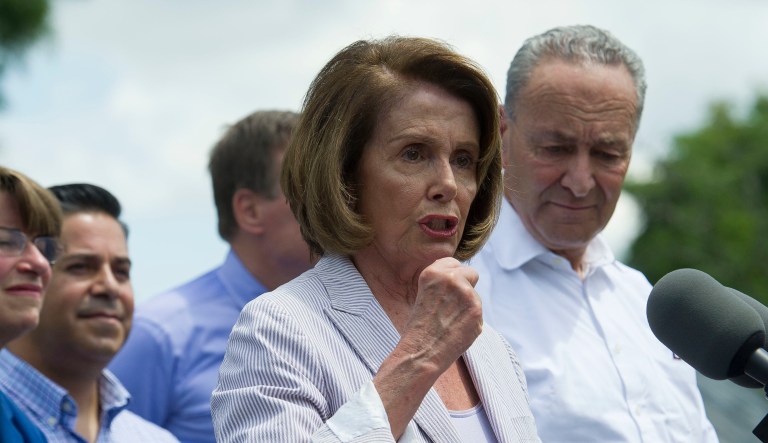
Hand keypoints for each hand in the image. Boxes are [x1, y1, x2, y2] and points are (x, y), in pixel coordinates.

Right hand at [400, 257, 482, 372]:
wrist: (421, 352)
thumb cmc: (419, 327)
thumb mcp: (424, 293)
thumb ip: (443, 283)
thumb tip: (464, 278)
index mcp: (433, 272)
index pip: (454, 262)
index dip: (452, 277)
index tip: (446, 290)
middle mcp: (451, 278)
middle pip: (471, 273)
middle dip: (466, 286)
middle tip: (452, 306)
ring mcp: (466, 293)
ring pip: (475, 296)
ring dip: (468, 307)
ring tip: (450, 322)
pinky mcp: (477, 310)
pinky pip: (478, 312)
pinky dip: (471, 321)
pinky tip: (457, 330)